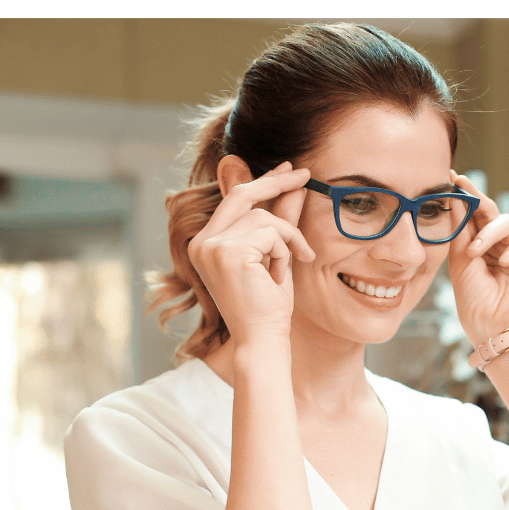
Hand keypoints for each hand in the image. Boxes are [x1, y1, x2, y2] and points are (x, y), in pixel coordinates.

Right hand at [188, 160, 316, 345]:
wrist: (263, 340)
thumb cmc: (268, 306)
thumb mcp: (276, 257)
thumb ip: (281, 222)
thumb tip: (293, 187)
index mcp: (206, 243)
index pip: (235, 200)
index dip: (263, 182)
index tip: (288, 169)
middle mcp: (202, 242)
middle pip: (243, 194)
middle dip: (276, 182)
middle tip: (305, 174)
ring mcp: (211, 246)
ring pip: (264, 217)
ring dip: (287, 241)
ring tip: (285, 270)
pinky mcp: (228, 252)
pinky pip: (271, 233)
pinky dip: (285, 252)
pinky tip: (277, 278)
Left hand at [446, 171, 508, 345]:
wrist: (496, 330)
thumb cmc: (476, 304)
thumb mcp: (461, 263)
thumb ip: (461, 231)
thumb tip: (457, 197)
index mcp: (482, 249)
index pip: (475, 218)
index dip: (466, 198)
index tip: (452, 178)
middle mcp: (503, 247)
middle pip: (492, 213)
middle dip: (477, 199)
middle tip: (463, 186)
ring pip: (508, 222)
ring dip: (489, 233)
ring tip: (476, 252)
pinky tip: (503, 261)